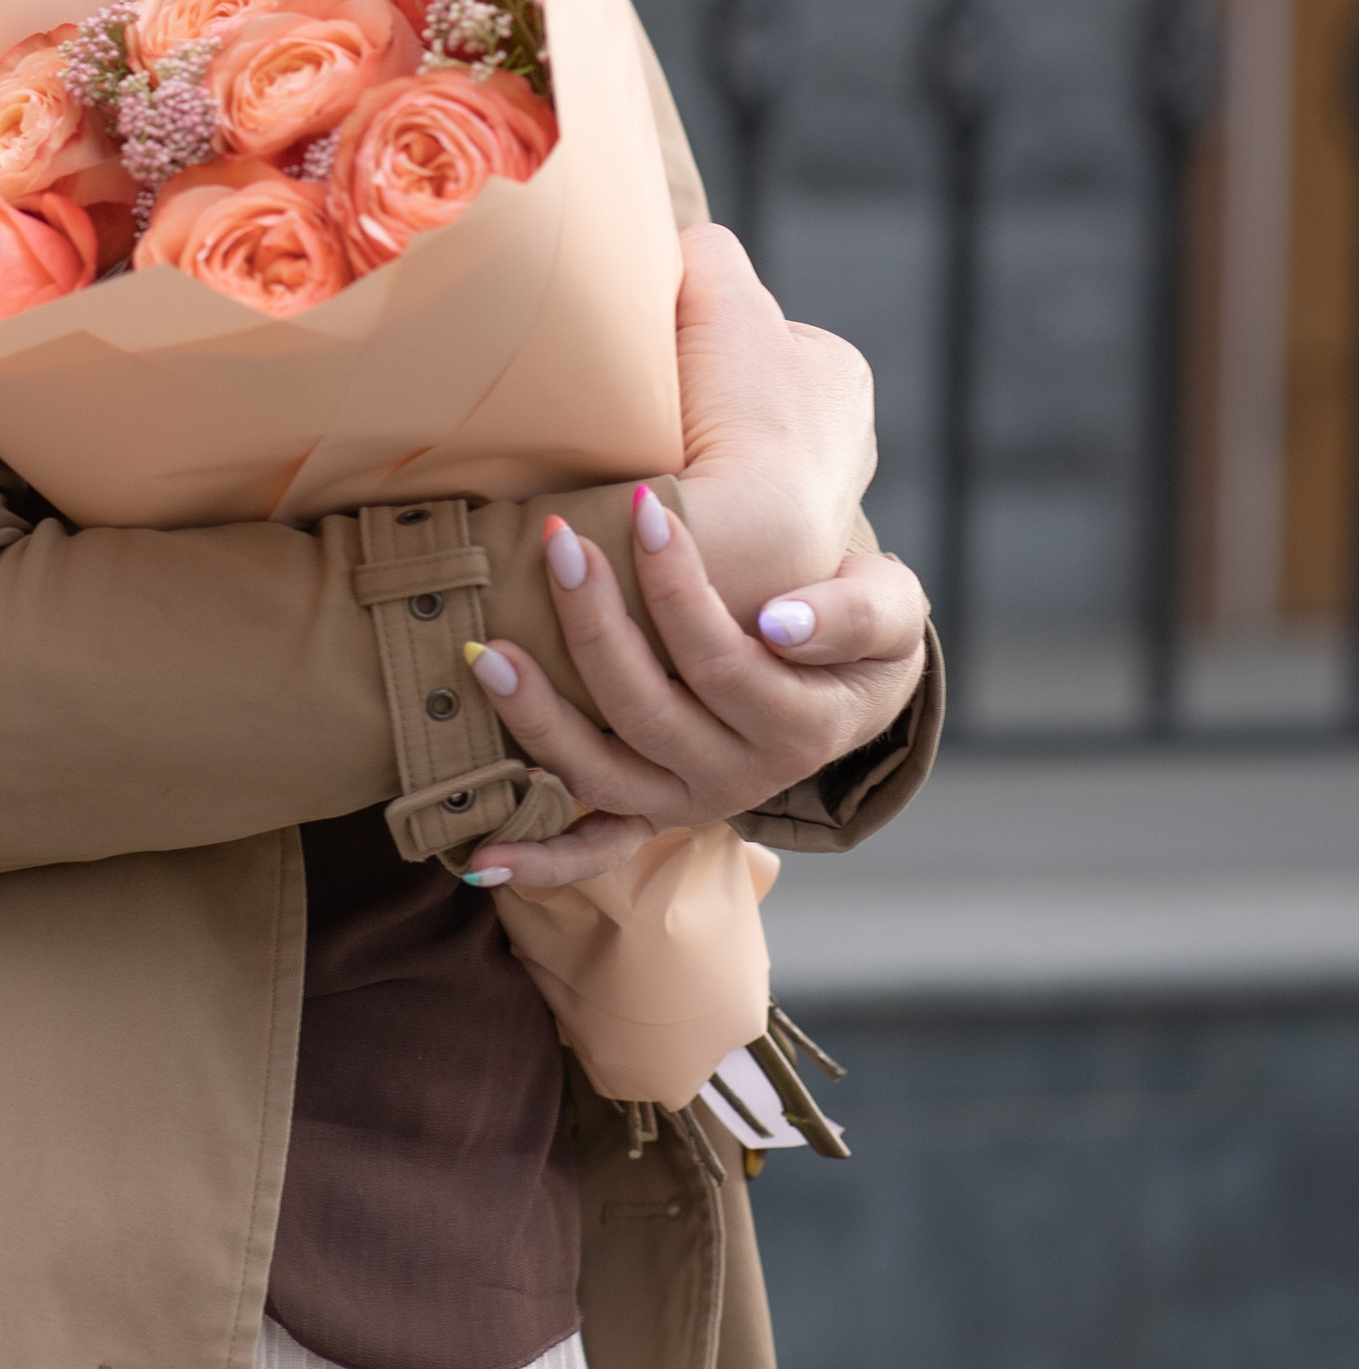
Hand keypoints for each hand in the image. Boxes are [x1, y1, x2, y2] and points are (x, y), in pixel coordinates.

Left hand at [460, 489, 928, 893]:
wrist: (845, 681)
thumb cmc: (857, 628)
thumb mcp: (889, 607)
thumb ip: (854, 613)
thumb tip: (780, 624)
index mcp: (801, 728)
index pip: (722, 660)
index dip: (677, 588)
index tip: (643, 508)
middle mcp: (740, 780)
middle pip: (648, 712)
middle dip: (595, 625)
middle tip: (559, 544)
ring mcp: (689, 803)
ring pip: (602, 775)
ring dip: (538, 719)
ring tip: (489, 653)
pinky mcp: (651, 813)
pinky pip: (593, 848)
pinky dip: (540, 859)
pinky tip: (479, 860)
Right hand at [670, 223, 877, 629]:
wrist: (751, 546)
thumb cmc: (747, 417)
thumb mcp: (724, 298)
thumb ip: (704, 254)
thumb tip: (676, 253)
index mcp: (838, 372)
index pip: (747, 330)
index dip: (697, 339)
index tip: (669, 363)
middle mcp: (847, 439)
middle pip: (739, 393)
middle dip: (701, 400)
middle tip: (659, 416)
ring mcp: (819, 506)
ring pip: (730, 454)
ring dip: (696, 455)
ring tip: (661, 464)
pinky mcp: (784, 559)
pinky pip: (725, 512)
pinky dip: (697, 504)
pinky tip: (675, 505)